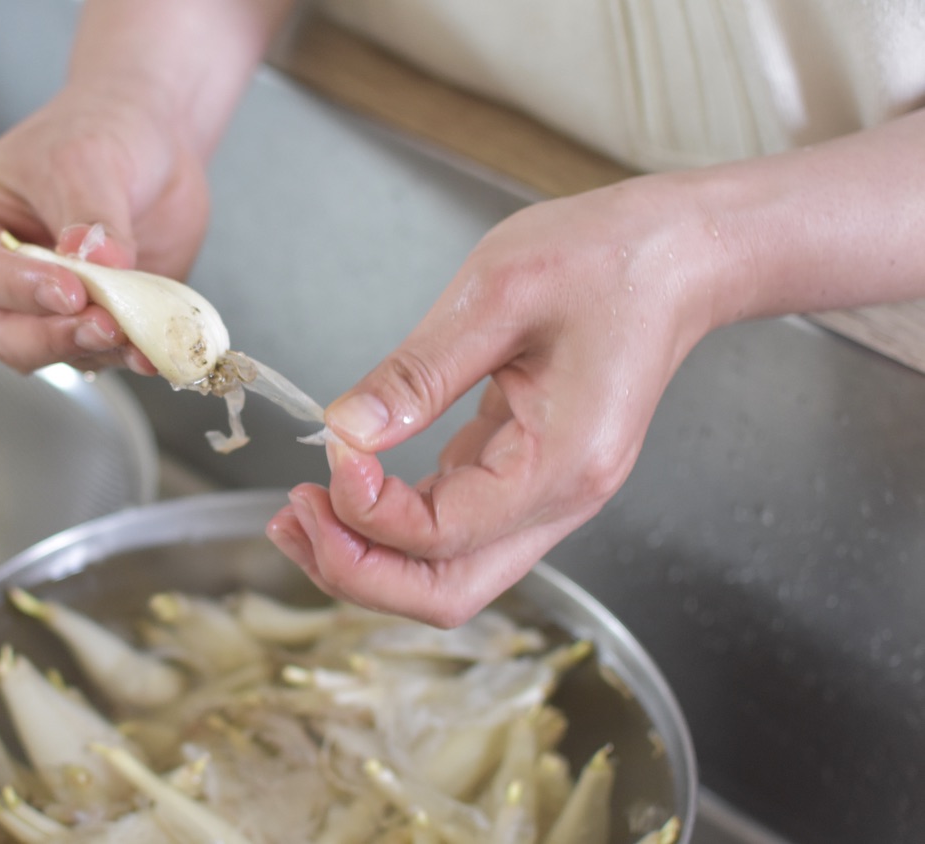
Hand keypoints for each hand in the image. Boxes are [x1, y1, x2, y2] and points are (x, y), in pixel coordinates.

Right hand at [0, 85, 210, 374]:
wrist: (151, 141)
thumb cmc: (95, 132)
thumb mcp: (87, 159)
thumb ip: (91, 216)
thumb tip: (101, 264)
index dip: (18, 288)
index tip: (69, 289)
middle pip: (4, 334)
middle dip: (55, 336)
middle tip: (104, 324)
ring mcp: (39, 312)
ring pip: (53, 354)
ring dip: (95, 350)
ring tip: (137, 337)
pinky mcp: (87, 327)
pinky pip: (99, 356)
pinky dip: (126, 356)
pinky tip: (153, 350)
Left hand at [267, 174, 723, 625]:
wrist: (678, 256)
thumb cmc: (606, 261)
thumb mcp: (497, 294)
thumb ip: (417, 372)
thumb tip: (344, 429)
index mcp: (561, 465)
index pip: (442, 536)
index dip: (368, 512)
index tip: (331, 454)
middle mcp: (558, 502)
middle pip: (445, 593)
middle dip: (356, 569)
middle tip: (292, 515)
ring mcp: (541, 497)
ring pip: (444, 576)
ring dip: (365, 560)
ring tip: (296, 516)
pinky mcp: (520, 478)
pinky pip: (447, 533)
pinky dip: (389, 528)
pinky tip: (342, 496)